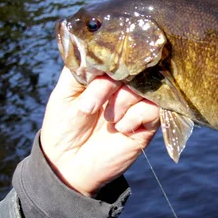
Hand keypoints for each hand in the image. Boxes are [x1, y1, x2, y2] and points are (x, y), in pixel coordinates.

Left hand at [40, 67, 159, 196]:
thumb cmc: (63, 126)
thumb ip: (81, 69)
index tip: (96, 75)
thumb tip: (103, 58)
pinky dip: (135, 116)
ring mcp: (137, 102)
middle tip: (92, 105)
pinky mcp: (148, 123)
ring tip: (108, 119)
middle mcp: (124, 83)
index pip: (119, 51)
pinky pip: (154, 108)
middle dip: (112, 83)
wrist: (68, 165)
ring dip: (123, 101)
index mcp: (105, 72)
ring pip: (146, 86)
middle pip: (135, 66)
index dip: (110, 59)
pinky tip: (121, 128)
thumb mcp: (64, 92)